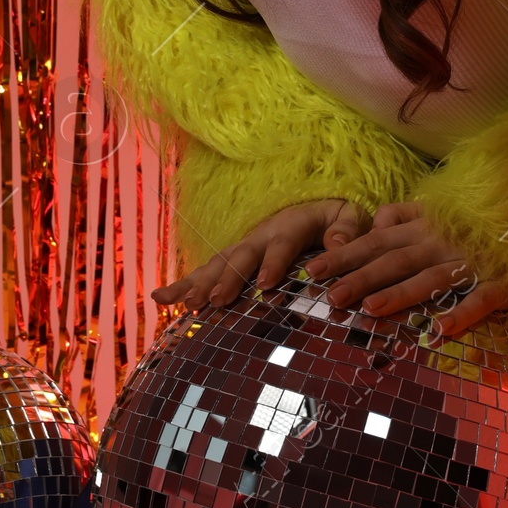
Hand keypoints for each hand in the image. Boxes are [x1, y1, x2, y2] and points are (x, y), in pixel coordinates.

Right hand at [151, 199, 370, 311]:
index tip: (266, 284)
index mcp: (291, 225)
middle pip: (241, 256)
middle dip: (228, 278)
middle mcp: (261, 235)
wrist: (314, 202)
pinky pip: (206, 270)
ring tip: (184, 304)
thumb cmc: (333, 215)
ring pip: (217, 263)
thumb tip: (338, 245)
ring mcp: (244, 246)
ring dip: (200, 283)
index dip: (273, 262)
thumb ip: (346, 228)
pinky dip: (183, 284)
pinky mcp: (233, 258)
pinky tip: (160, 300)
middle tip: (216, 300)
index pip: (281, 244)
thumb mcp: (347, 214)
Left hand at [302, 202, 507, 336]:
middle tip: (332, 297)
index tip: (313, 270)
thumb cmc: (480, 224)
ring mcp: (471, 261)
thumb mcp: (441, 210)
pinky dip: (460, 313)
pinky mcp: (501, 283)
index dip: (345, 253)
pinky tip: (438, 332)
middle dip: (361, 277)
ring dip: (400, 293)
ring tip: (371, 310)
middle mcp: (442, 241)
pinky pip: (479, 298)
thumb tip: (374, 223)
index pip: (378, 240)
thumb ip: (406, 215)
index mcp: (426, 225)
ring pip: (431, 278)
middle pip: (396, 259)